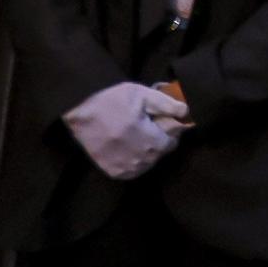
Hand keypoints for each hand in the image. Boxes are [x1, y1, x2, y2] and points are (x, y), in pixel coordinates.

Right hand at [62, 82, 188, 179]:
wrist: (79, 110)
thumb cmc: (113, 100)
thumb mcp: (143, 95)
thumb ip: (168, 105)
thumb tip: (188, 113)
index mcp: (150, 141)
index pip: (172, 143)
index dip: (168, 132)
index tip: (159, 122)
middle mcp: (139, 159)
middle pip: (159, 153)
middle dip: (157, 140)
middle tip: (144, 126)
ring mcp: (125, 167)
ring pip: (147, 163)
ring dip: (146, 152)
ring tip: (134, 135)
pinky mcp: (112, 171)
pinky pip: (132, 171)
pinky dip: (133, 161)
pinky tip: (126, 147)